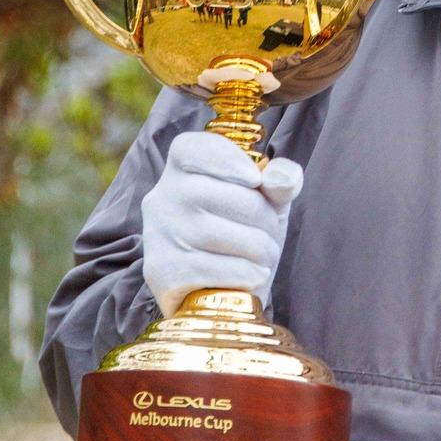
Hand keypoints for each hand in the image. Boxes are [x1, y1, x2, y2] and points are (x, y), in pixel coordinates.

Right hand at [140, 132, 302, 319]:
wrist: (219, 292)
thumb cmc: (243, 233)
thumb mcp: (269, 201)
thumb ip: (282, 181)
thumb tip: (279, 179)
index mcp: (182, 168)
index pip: (194, 148)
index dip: (229, 160)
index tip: (256, 181)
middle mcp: (161, 197)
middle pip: (224, 195)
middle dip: (263, 218)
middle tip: (270, 235)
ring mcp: (158, 234)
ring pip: (222, 234)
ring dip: (260, 250)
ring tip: (263, 258)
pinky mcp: (161, 270)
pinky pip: (213, 268)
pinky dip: (245, 274)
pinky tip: (253, 276)